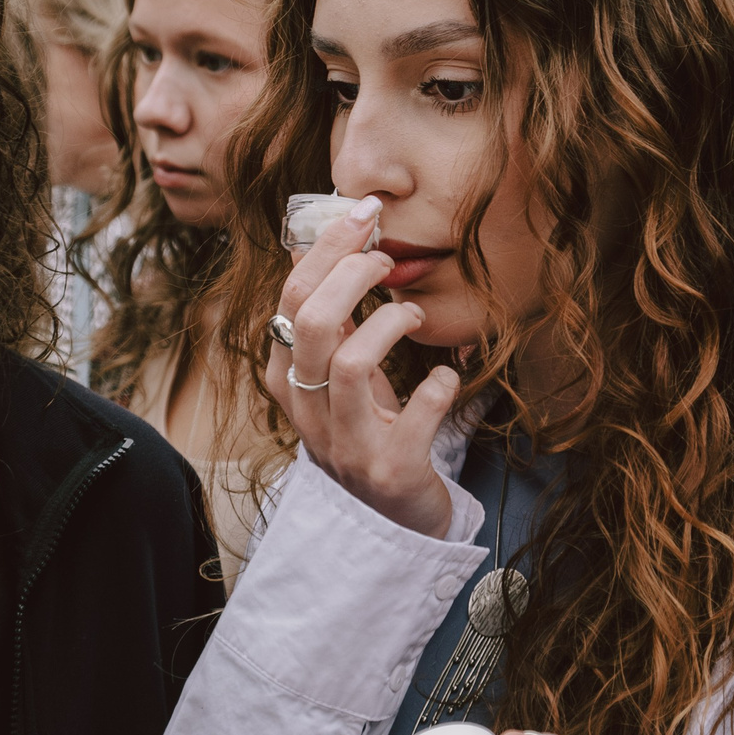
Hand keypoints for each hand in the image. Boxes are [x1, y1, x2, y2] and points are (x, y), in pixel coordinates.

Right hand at [266, 195, 460, 537]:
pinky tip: (446, 377)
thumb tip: (313, 243)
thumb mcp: (338, 374)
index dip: (326, 247)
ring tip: (412, 316)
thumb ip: (328, 318)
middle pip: (310, 322)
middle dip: (353, 274)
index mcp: (287, 380)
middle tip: (388, 259)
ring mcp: (346, 445)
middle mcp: (308, 412)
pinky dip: (439, 385)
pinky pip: (416, 415)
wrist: (392, 521)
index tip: (364, 213)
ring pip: (348, 362)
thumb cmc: (370, 431)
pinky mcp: (390, 470)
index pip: (290, 299)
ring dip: (389, 324)